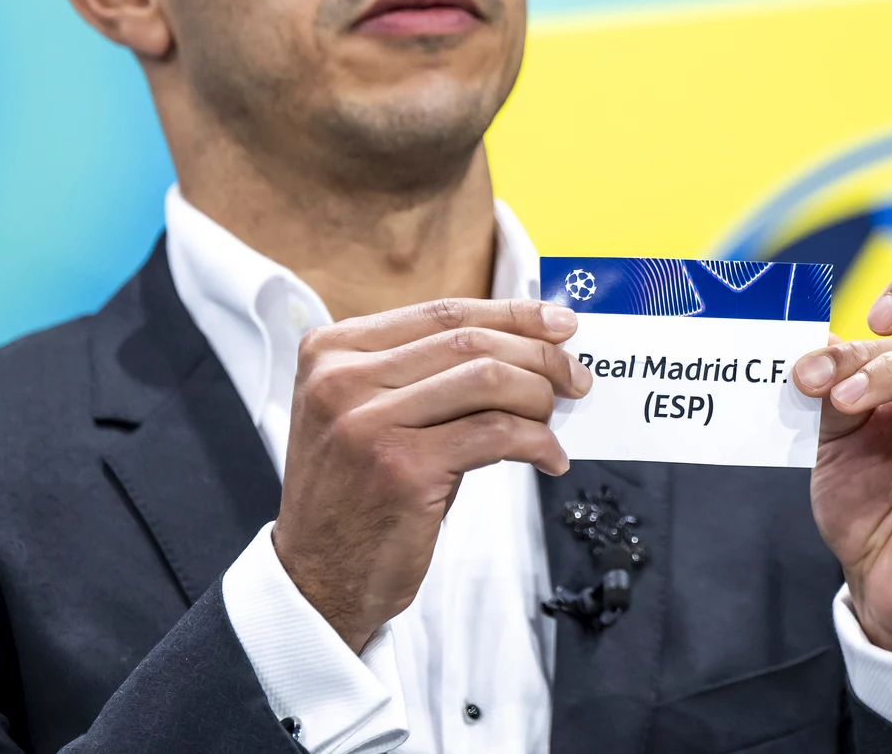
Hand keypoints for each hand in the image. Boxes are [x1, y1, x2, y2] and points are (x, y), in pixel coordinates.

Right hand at [273, 298, 592, 651]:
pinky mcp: (402, 470)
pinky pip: (495, 434)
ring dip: (539, 397)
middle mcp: (342, 379)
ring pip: (487, 379)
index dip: (511, 313)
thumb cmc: (356, 495)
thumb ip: (425, 375)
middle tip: (574, 377)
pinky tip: (549, 457)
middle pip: (468, 341)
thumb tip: (524, 350)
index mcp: (331, 351)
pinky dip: (536, 441)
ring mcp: (369, 423)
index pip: (442, 312)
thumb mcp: (369, 414)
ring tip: (555, 420)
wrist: (317, 579)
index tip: (559, 323)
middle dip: (538, 355)